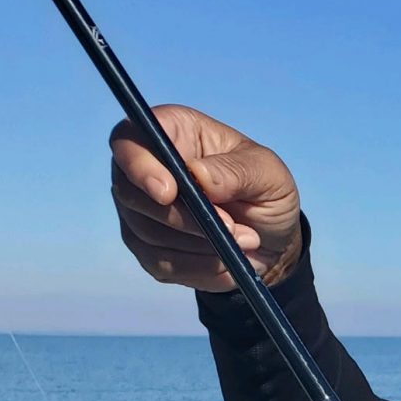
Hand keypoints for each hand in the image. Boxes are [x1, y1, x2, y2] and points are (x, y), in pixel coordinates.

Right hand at [109, 104, 303, 290]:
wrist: (272, 237)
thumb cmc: (265, 190)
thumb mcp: (267, 174)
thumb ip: (236, 171)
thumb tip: (198, 174)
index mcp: (171, 132)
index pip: (128, 141)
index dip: (139, 166)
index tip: (168, 193)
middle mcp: (145, 168)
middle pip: (131, 194)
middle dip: (185, 218)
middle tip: (233, 227)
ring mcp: (140, 209)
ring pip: (146, 233)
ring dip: (200, 245)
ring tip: (245, 240)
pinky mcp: (148, 247)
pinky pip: (161, 264)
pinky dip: (199, 268)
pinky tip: (228, 262)